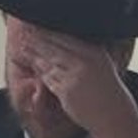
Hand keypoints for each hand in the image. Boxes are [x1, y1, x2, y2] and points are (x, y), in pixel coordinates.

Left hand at [17, 24, 137, 137]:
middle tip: (25, 33)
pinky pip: (49, 79)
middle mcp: (84, 62)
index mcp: (93, 52)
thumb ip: (87, 51)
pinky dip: (41, 72)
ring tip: (24, 47)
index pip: (65, 38)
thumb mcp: (103, 63)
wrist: (113, 113)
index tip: (37, 25)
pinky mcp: (66, 92)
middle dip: (37, 40)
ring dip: (35, 55)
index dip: (48, 32)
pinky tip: (34, 65)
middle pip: (54, 48)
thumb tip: (69, 38)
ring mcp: (74, 77)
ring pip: (49, 63)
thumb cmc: (108, 88)